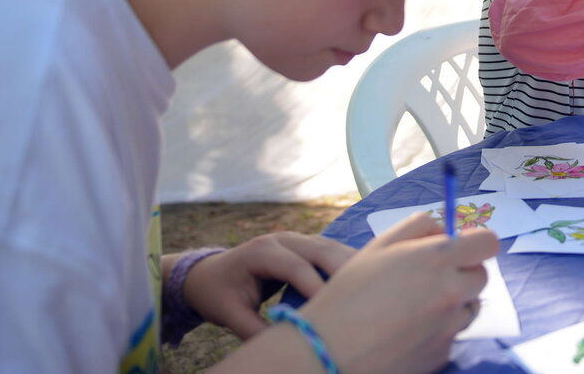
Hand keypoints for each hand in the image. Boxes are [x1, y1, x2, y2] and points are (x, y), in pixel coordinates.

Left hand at [183, 232, 356, 338]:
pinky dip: (349, 262)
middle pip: (321, 249)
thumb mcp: (229, 314)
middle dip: (344, 270)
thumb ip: (255, 329)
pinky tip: (367, 276)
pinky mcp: (306, 245)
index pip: (296, 267)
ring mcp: (296, 238)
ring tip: (374, 285)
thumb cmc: (218, 293)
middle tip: (365, 295)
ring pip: (332, 246)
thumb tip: (288, 344)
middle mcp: (282, 239)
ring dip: (353, 264)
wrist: (209, 273)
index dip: (316, 287)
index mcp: (260, 252)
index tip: (332, 312)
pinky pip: (332, 250)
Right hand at [297, 213, 496, 373]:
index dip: (476, 243)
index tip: (460, 248)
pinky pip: (451, 335)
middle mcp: (452, 292)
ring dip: (453, 304)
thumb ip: (419, 227)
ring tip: (414, 307)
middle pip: (481, 276)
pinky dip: (437, 331)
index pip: (488, 243)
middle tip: (430, 278)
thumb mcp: (380, 245)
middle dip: (462, 273)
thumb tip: (445, 228)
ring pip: (469, 308)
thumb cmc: (350, 292)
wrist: (330, 349)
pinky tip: (407, 331)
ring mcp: (450, 326)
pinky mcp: (443, 354)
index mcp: (439, 258)